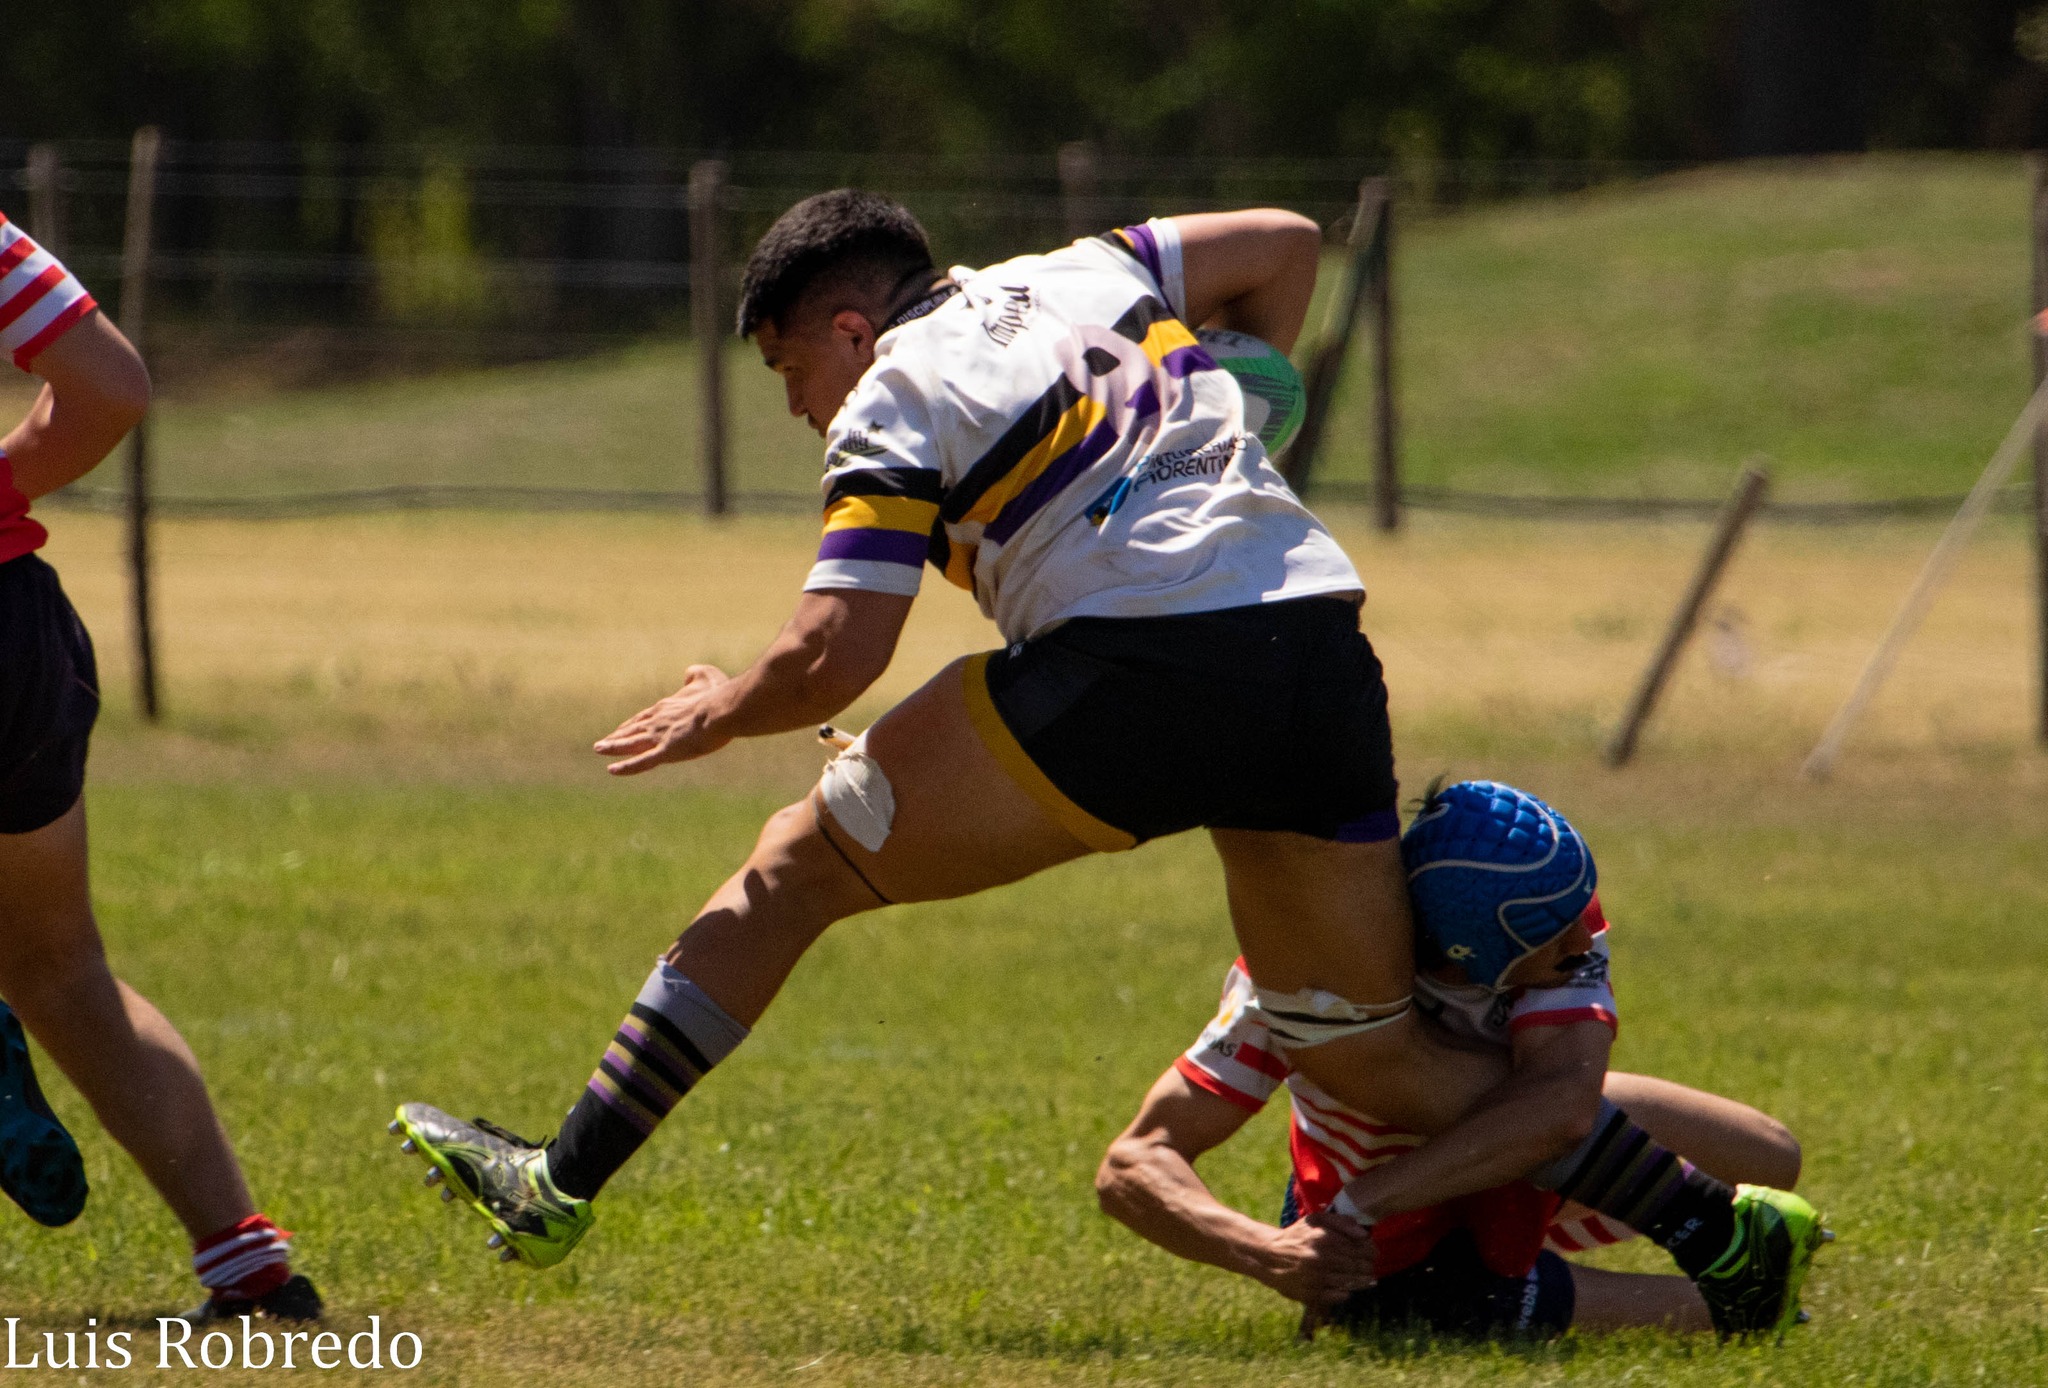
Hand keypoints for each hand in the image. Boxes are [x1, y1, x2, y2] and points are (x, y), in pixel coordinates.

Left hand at [593, 665, 733, 774]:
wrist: (720, 711)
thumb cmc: (717, 695)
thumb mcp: (708, 677)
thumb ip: (696, 674)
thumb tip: (688, 671)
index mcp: (667, 707)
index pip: (645, 717)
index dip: (632, 724)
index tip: (622, 729)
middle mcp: (658, 721)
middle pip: (633, 729)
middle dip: (617, 736)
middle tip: (603, 742)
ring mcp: (659, 737)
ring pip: (630, 744)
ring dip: (613, 747)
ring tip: (598, 749)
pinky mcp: (665, 752)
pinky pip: (641, 762)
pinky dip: (626, 767)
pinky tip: (612, 770)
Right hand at [1254, 1210, 1376, 1310]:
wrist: (1269, 1257)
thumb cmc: (1297, 1237)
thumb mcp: (1316, 1220)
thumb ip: (1341, 1222)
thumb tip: (1364, 1235)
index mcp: (1324, 1238)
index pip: (1360, 1247)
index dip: (1371, 1251)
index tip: (1372, 1253)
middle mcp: (1321, 1258)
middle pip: (1358, 1266)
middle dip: (1368, 1266)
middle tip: (1370, 1266)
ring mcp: (1317, 1278)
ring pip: (1352, 1282)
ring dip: (1363, 1281)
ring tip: (1367, 1279)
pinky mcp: (1312, 1294)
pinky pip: (1340, 1295)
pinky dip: (1347, 1292)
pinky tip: (1348, 1287)